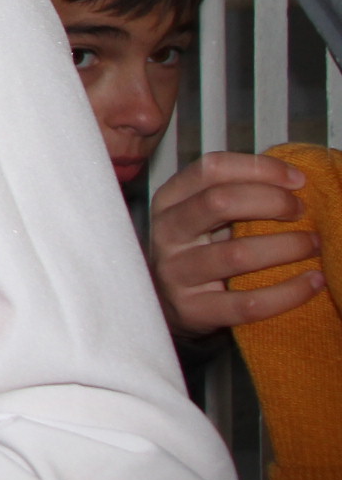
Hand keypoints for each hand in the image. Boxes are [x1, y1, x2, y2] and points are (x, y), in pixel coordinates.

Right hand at [150, 152, 322, 333]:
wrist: (168, 305)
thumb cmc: (199, 251)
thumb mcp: (204, 216)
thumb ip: (235, 193)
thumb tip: (294, 179)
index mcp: (169, 200)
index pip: (210, 169)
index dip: (259, 169)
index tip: (297, 180)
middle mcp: (167, 232)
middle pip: (218, 202)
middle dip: (272, 201)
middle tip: (302, 212)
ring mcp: (176, 273)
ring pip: (237, 254)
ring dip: (287, 246)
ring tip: (314, 245)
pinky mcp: (193, 310)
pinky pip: (248, 303)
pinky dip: (289, 292)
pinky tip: (314, 281)